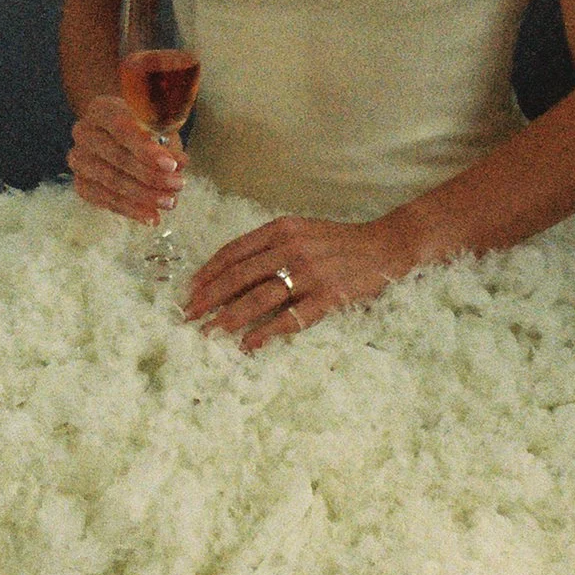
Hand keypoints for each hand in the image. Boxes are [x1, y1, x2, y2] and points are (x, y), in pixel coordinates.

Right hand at [69, 91, 181, 223]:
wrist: (119, 136)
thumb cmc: (144, 128)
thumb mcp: (160, 128)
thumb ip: (168, 143)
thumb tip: (179, 164)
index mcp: (101, 108)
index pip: (122, 128)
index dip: (146, 149)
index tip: (171, 165)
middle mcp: (84, 132)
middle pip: (117, 157)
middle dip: (151, 175)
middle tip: (178, 185)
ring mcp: (79, 160)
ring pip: (112, 182)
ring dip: (144, 196)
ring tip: (170, 202)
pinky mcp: (81, 184)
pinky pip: (106, 201)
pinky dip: (131, 210)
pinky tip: (151, 217)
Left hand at [182, 215, 406, 349]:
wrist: (384, 246)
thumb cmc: (337, 242)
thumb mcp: (300, 231)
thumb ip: (268, 246)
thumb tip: (229, 272)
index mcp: (281, 229)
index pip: (233, 252)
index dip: (208, 272)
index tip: (190, 291)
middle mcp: (292, 248)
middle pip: (240, 276)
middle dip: (209, 298)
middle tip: (189, 317)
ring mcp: (310, 273)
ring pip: (259, 298)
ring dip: (230, 317)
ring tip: (210, 333)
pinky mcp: (328, 297)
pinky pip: (291, 319)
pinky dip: (266, 333)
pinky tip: (248, 345)